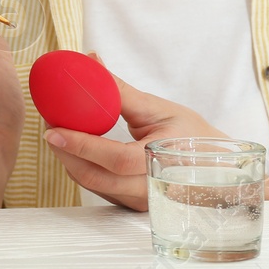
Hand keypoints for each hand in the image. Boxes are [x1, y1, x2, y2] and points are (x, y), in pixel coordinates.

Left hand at [42, 61, 223, 210]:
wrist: (219, 169)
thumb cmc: (194, 136)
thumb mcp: (161, 109)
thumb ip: (121, 91)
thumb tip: (91, 62)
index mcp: (162, 163)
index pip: (115, 160)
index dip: (82, 145)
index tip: (53, 129)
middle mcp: (150, 190)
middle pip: (95, 179)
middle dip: (65, 152)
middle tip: (48, 125)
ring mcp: (140, 203)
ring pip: (93, 186)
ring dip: (69, 160)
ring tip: (57, 132)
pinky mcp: (132, 206)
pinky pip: (99, 189)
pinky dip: (81, 168)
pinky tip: (72, 148)